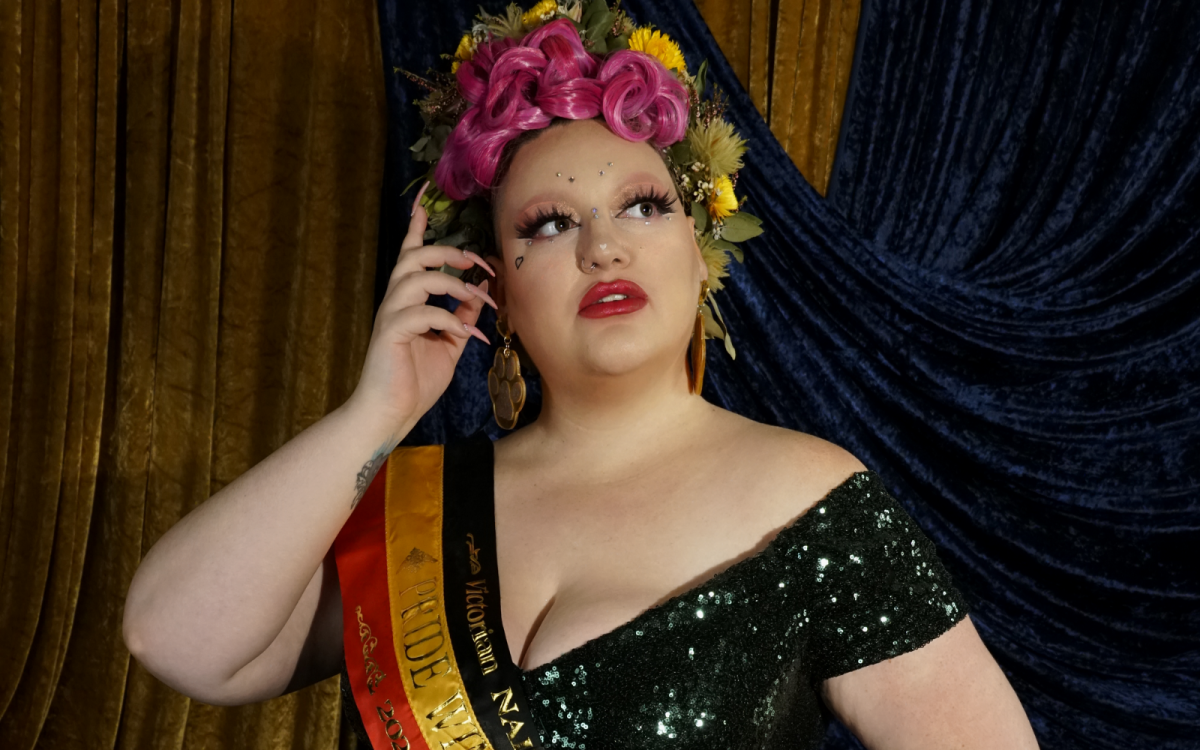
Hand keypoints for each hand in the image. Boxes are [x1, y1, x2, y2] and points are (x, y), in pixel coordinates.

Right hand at [347, 181, 496, 429]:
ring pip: (416, 277)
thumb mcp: (449, 342)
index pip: (409, 255)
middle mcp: (395, 301)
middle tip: (479, 264)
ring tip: (479, 301)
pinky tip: (470, 337)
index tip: (424, 202)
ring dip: (454, 284)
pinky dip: (451, 321)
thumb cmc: (416, 380)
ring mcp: (391, 316)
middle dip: (450, 253)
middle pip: (415, 257)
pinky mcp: (391, 334)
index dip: (416, 228)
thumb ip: (461, 316)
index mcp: (408, 300)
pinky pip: (421, 313)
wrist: (391, 413)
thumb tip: (479, 291)